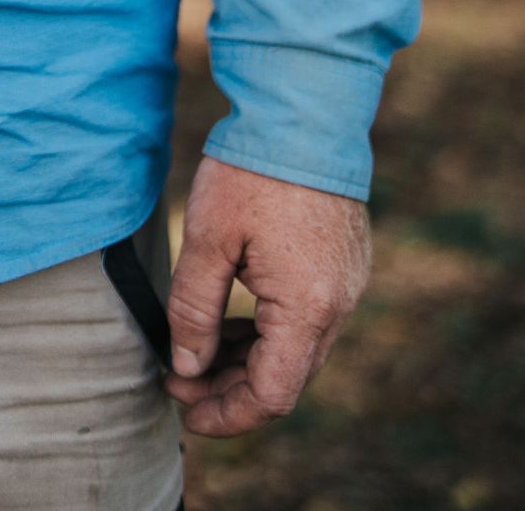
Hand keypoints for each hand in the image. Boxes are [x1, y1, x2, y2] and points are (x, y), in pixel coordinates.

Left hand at [163, 154, 369, 438]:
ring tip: (197, 349)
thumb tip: (188, 363)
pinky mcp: (344, 264)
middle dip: (229, 388)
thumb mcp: (208, 238)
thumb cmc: (253, 169)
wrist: (304, 109)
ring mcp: (347, 285)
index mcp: (307, 308)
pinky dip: (270, 330)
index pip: (271, 396)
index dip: (225, 413)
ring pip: (298, 350)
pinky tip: (232, 316)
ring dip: (248, 360)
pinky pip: (307, 319)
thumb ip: (195, 308)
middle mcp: (338, 306)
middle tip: (177, 375)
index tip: (182, 403)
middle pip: (286, 379)